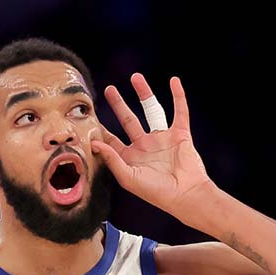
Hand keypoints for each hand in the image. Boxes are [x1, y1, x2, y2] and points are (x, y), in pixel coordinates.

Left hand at [92, 73, 212, 218]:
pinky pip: (179, 111)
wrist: (185, 195)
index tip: (90, 116)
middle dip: (119, 104)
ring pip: (152, 110)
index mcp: (131, 158)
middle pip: (129, 120)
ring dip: (145, 93)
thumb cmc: (156, 192)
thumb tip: (95, 143)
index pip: (112, 140)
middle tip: (110, 89)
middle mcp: (145, 146)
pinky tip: (174, 81)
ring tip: (136, 77)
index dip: (102, 129)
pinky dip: (178, 96)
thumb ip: (112, 160)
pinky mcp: (180, 134)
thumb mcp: (128, 178)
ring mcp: (163, 139)